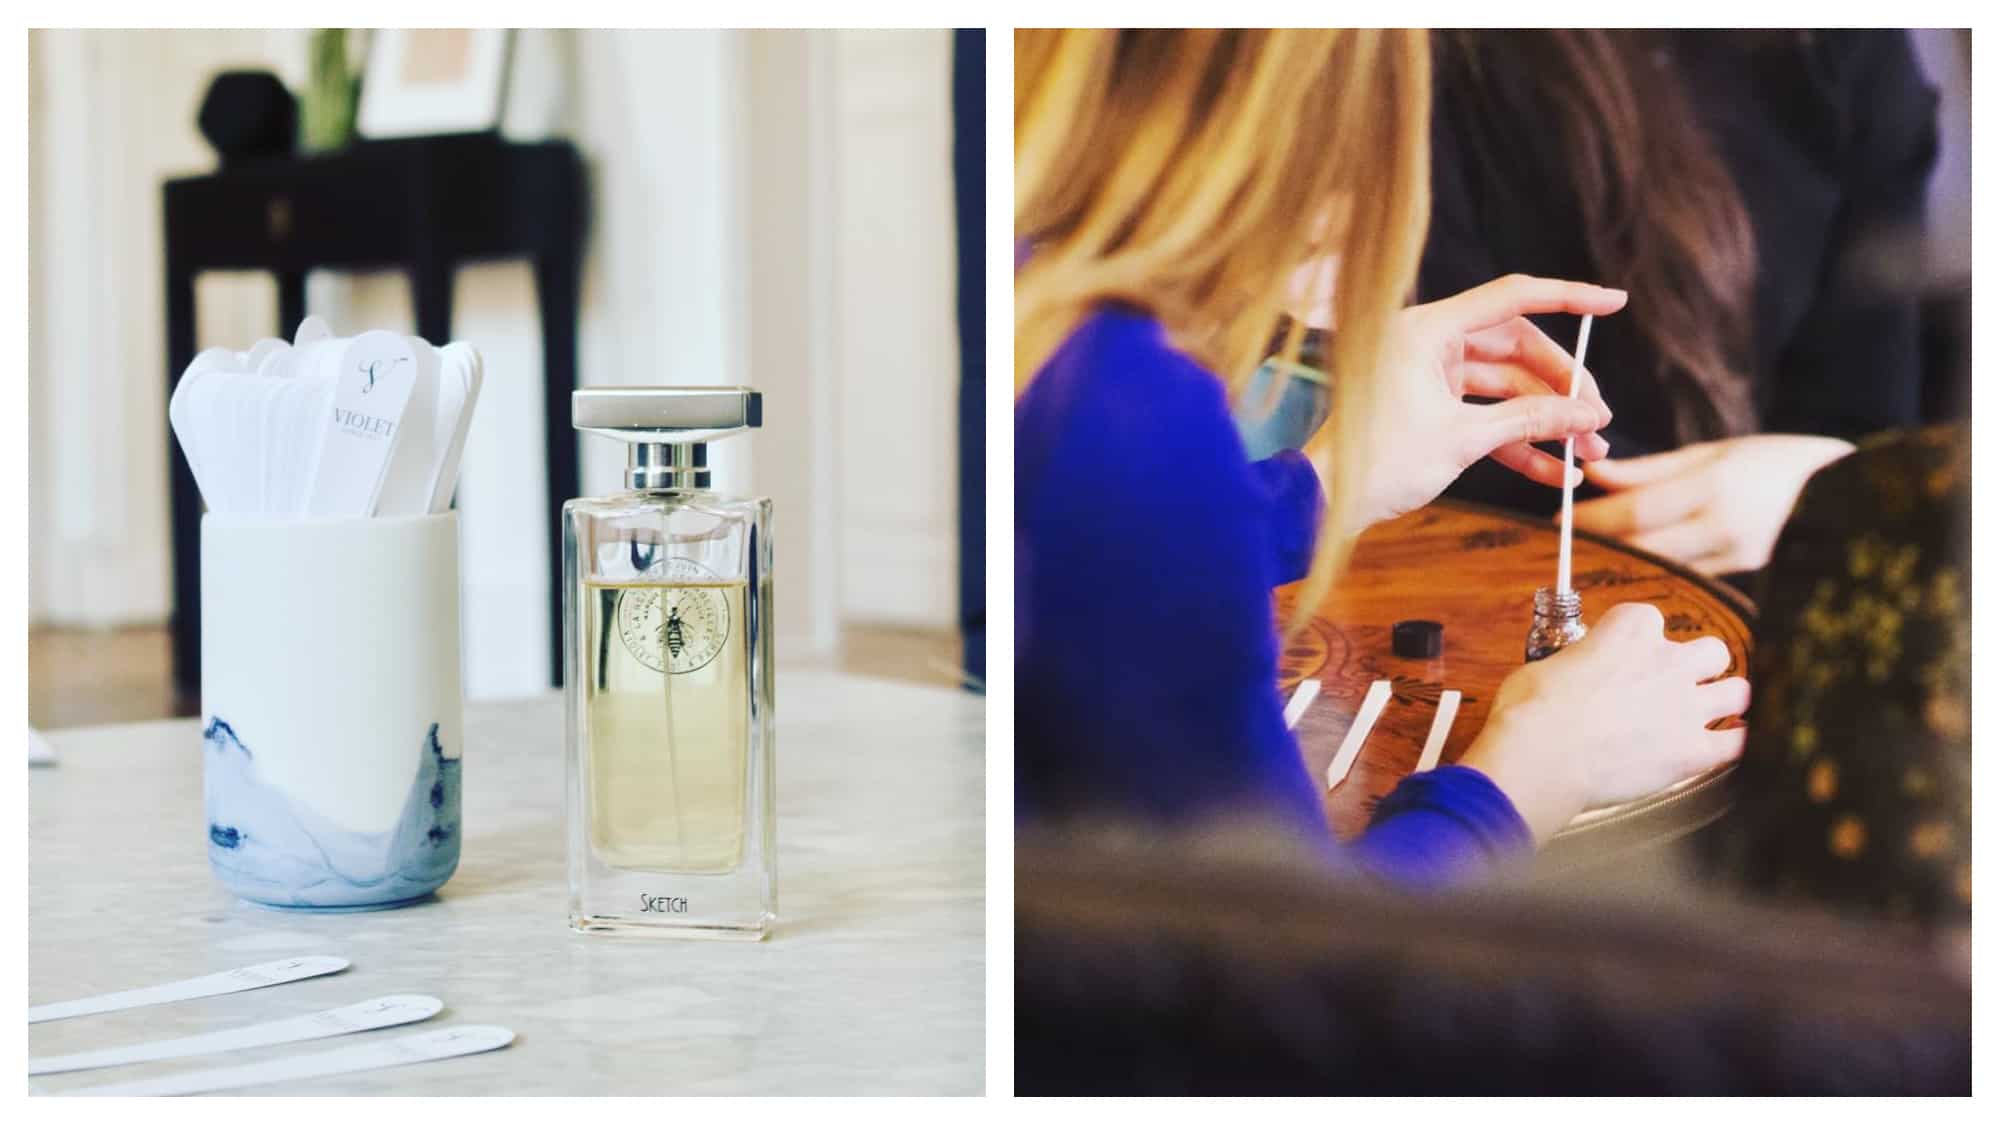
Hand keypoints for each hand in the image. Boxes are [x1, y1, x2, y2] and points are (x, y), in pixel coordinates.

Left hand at [1337, 275, 1624, 530]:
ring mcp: (1428, 377)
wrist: (1324, 502)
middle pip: (1516, 350)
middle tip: (1597, 422)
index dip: (1569, 298)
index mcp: (1427, 330)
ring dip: (1546, 422)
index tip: (1615, 303)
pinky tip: (1557, 474)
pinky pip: (1484, 417)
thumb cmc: (1377, 463)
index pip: (1512, 299)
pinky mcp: (1428, 409)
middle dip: (1561, 388)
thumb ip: (1530, 419)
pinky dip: (1518, 443)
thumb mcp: (1463, 439)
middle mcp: (1427, 344)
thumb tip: (1588, 415)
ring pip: (1505, 388)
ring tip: (1589, 455)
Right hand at [1459, 602, 1748, 841]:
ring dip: (1727, 700)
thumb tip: (1571, 676)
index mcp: (1631, 630)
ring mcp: (1685, 707)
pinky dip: (1737, 743)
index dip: (1640, 638)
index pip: (1650, 618)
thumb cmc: (1532, 711)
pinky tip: (1732, 744)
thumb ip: (1576, 664)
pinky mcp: (1692, 752)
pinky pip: (1739, 744)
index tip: (1629, 654)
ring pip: (1738, 692)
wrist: (1541, 756)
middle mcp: (1667, 662)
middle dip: (1701, 665)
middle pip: (1713, 650)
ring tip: (1712, 710)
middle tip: (1682, 681)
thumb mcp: (1546, 665)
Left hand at [1573, 434, 1855, 574]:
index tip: (1557, 518)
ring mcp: (1734, 558)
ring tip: (1586, 548)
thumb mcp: (1715, 452)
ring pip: (1658, 564)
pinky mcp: (1742, 576)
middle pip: (1640, 544)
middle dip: (1597, 543)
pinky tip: (1631, 560)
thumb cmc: (1780, 461)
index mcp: (1716, 487)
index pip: (1636, 510)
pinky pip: (1684, 574)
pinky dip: (1653, 567)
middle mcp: (1723, 528)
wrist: (1851, 495)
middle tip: (1559, 540)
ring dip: (1619, 558)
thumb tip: (1594, 474)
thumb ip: (1650, 469)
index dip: (1591, 518)